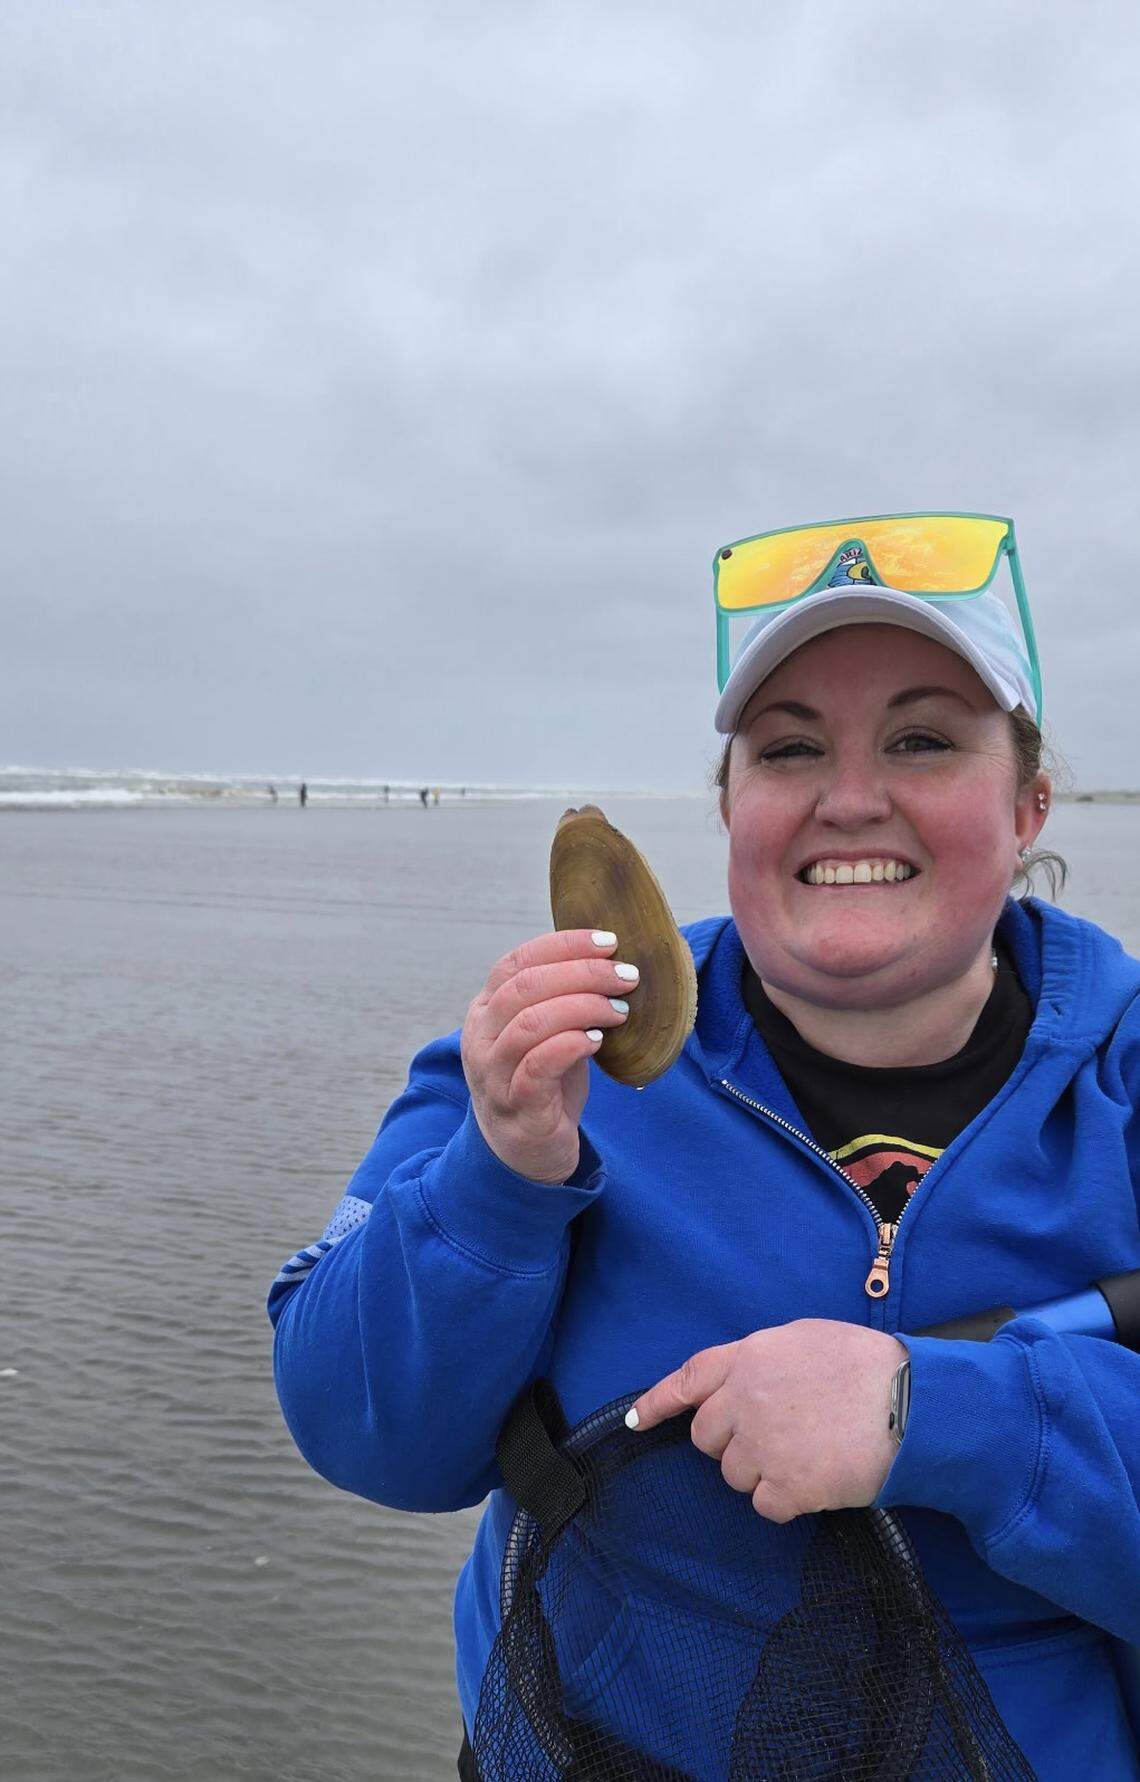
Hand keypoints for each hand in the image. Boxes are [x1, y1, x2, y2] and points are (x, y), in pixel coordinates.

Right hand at [460, 928, 637, 1183]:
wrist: (525, 1153)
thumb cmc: (542, 1085)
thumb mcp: (545, 1034)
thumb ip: (561, 999)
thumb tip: (612, 961)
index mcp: (485, 1010)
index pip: (517, 961)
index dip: (564, 945)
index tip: (609, 942)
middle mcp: (481, 1037)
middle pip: (526, 986)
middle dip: (582, 972)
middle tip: (626, 976)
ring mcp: (493, 1072)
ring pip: (532, 1021)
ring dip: (583, 1006)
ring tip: (619, 1009)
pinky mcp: (515, 1103)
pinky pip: (539, 1064)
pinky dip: (572, 1044)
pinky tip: (598, 1041)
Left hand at [627, 1320, 906, 1522]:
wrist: (912, 1404)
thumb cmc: (866, 1366)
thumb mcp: (805, 1339)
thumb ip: (763, 1360)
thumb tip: (744, 1382)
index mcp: (749, 1358)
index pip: (688, 1380)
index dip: (658, 1402)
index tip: (635, 1421)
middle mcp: (745, 1401)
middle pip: (706, 1438)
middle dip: (730, 1442)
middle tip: (774, 1436)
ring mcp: (763, 1446)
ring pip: (734, 1475)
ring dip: (761, 1472)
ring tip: (807, 1452)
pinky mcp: (787, 1487)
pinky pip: (765, 1505)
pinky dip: (785, 1499)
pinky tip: (816, 1480)